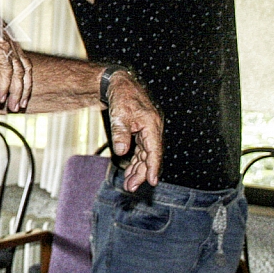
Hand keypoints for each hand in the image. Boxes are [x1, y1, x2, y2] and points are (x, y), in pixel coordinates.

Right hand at [0, 0, 31, 110]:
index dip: (23, 80)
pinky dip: (4, 86)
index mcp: (10, 42)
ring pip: (19, 75)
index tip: (20, 94)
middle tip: (20, 105)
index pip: (23, 64)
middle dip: (24, 90)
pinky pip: (6, 73)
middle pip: (26, 71)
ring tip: (12, 107)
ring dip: (16, 92)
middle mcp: (13, 45)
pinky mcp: (0, 50)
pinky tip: (0, 97)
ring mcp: (8, 47)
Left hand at [105, 71, 161, 190]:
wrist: (119, 85)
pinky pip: (141, 150)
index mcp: (151, 124)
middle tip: (130, 187)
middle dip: (141, 173)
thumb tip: (122, 151)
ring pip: (145, 155)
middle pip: (150, 156)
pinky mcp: (142, 132)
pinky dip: (136, 161)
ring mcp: (148, 131)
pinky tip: (130, 171)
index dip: (153, 167)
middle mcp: (153, 129)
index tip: (152, 182)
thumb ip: (120, 132)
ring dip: (138, 170)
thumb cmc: (121, 97)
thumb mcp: (119, 114)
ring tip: (129, 184)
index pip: (154, 150)